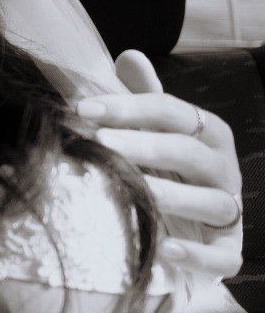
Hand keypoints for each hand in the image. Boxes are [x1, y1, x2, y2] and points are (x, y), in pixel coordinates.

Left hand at [76, 50, 242, 279]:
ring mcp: (230, 210)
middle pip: (187, 152)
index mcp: (207, 133)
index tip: (82, 109)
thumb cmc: (166, 165)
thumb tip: (130, 55)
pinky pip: (224, 257)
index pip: (171, 111)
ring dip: (170, 197)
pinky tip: (165, 248)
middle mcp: (223, 169)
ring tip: (131, 193)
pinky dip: (198, 256)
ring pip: (211, 202)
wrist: (191, 222)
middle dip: (143, 147)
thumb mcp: (155, 129)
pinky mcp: (228, 250)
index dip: (128, 107)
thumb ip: (143, 95)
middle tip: (99, 145)